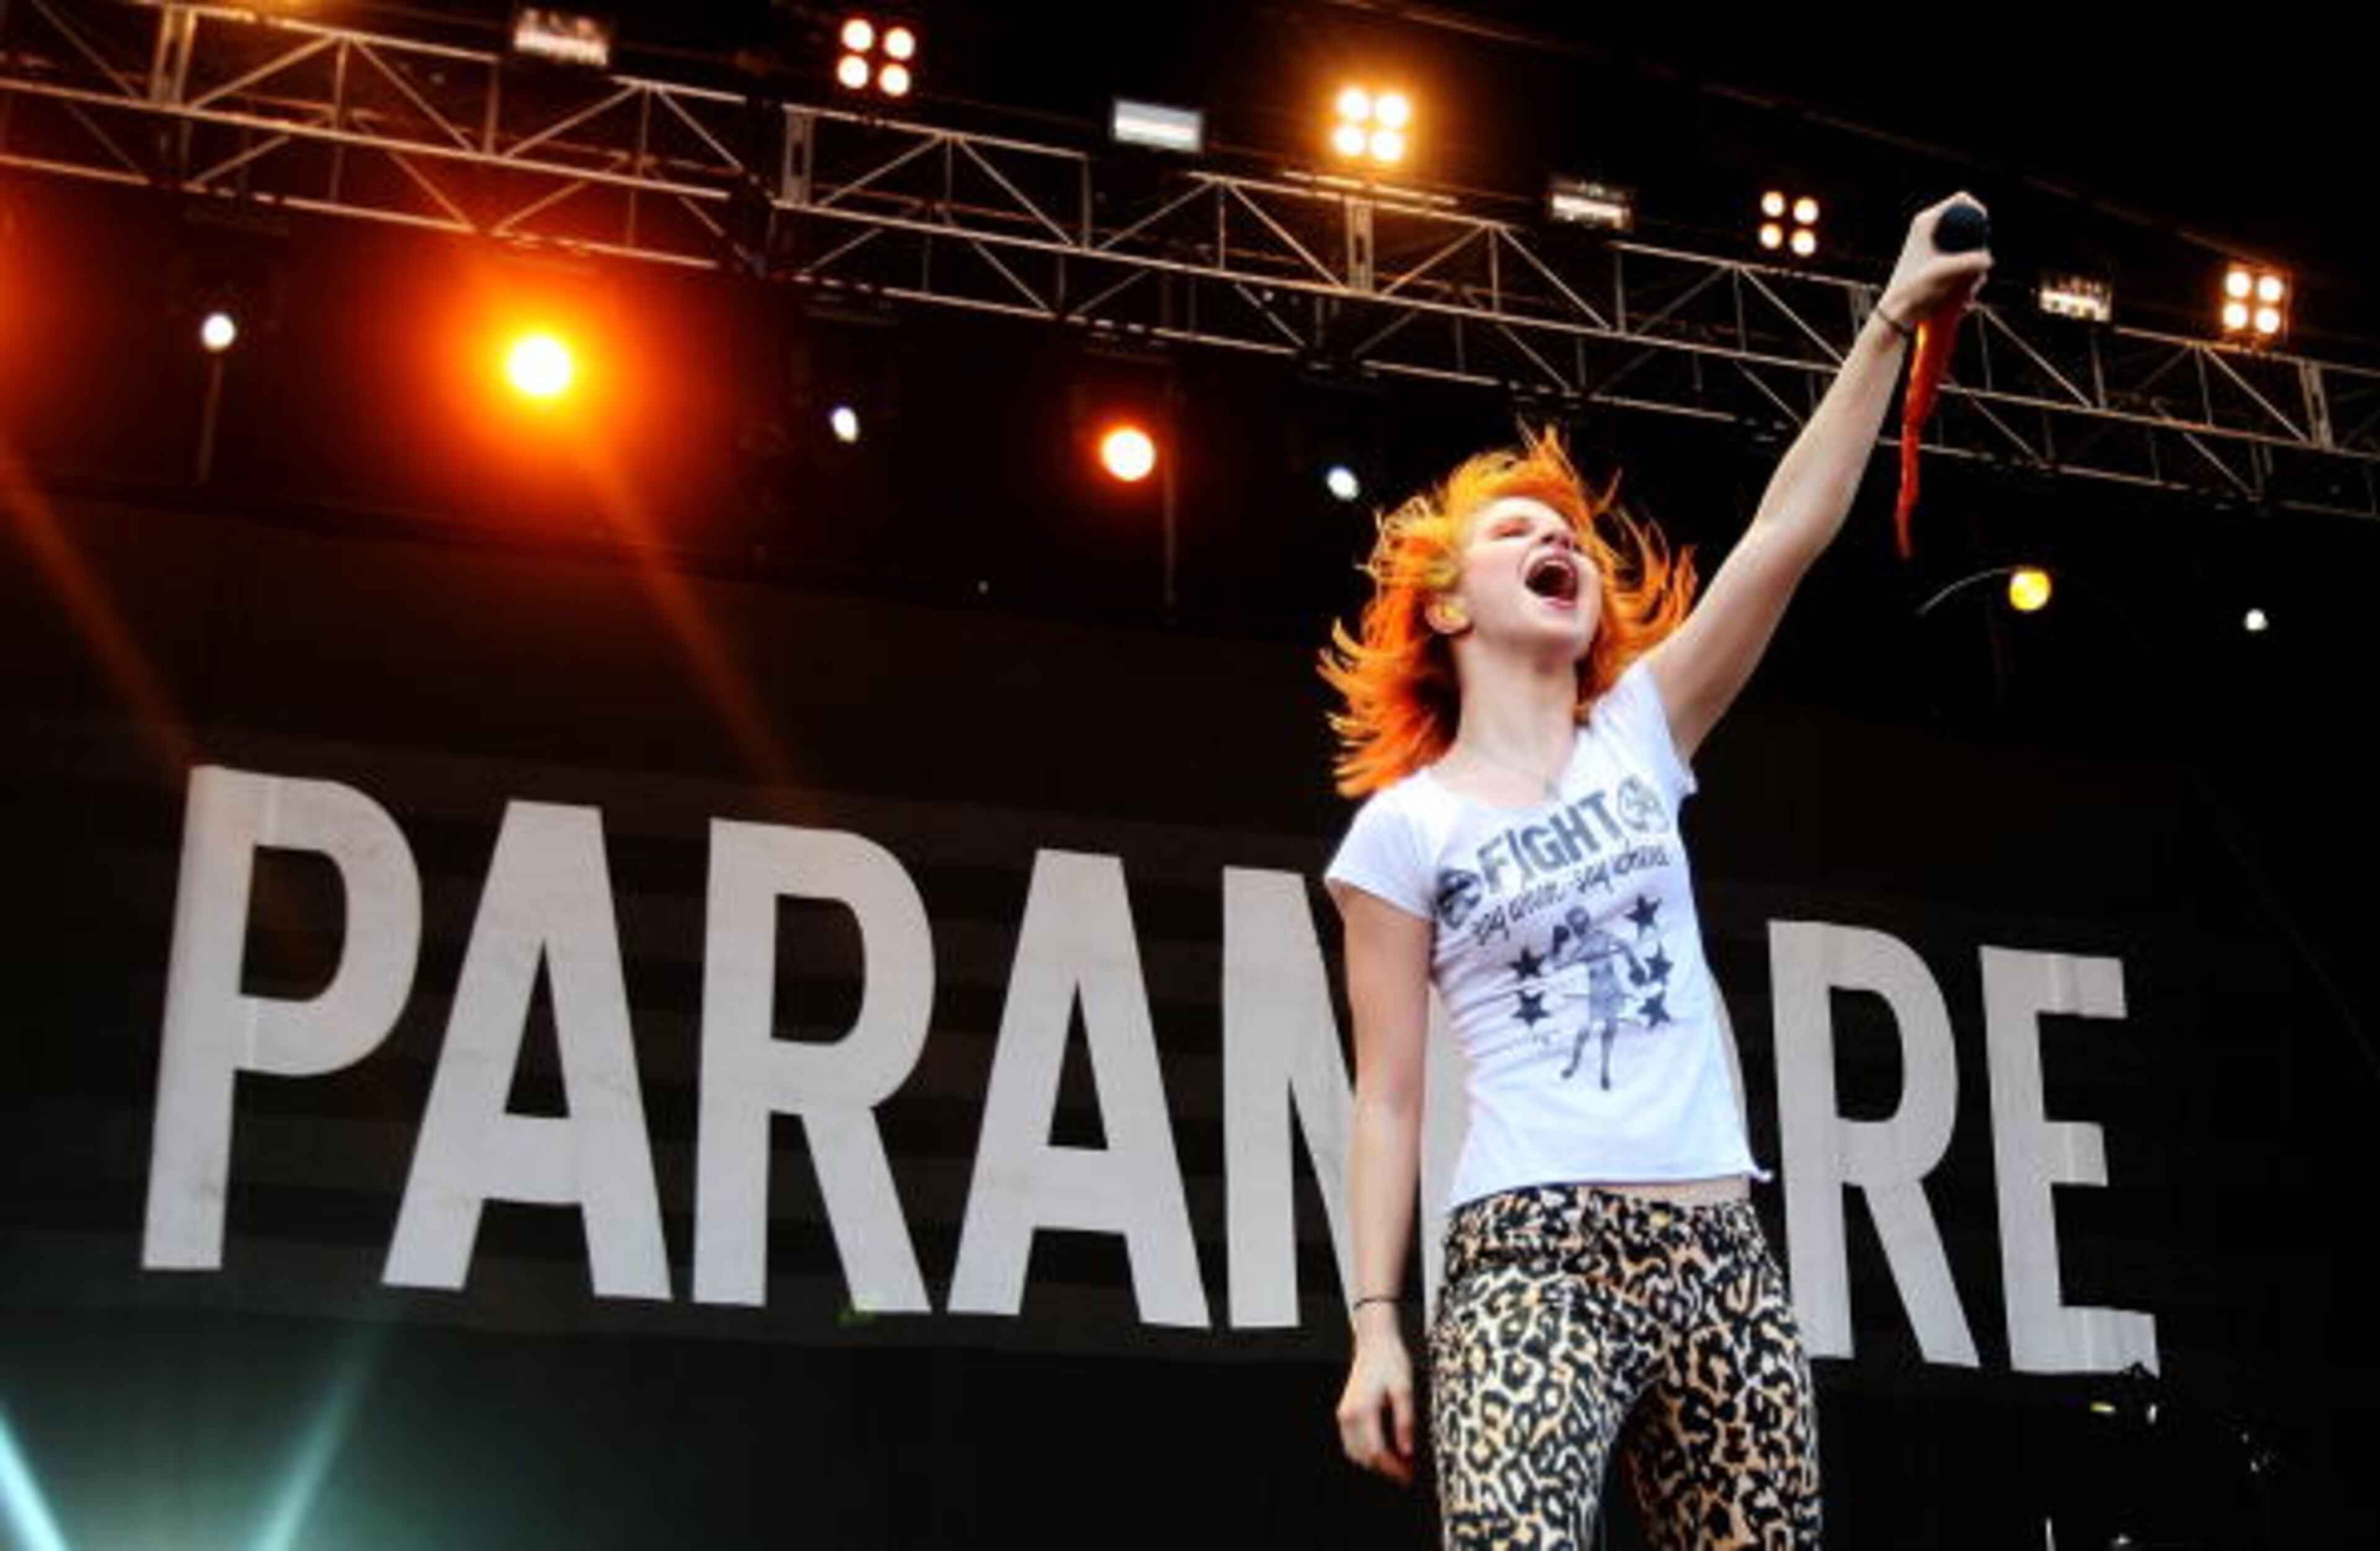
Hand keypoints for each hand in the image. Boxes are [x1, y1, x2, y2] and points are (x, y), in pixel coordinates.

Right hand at [1335, 1320, 1416, 1484]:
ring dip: (1375, 1462)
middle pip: (1364, 1456)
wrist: (1374, 1342)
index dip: (1394, 1468)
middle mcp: (1348, 1415)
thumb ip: (1405, 1422)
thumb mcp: (1405, 1390)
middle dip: (1386, 1469)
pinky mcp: (1344, 1413)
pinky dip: (1367, 1452)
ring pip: (1355, 1453)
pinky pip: (1352, 1442)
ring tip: (1399, 1464)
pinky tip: (1385, 1450)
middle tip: (1408, 1473)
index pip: (1376, 1452)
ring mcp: (1343, 1414)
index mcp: (1363, 1410)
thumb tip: (1407, 1452)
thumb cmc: (1391, 1361)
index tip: (1410, 1475)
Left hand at [1879, 192, 1992, 324]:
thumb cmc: (1912, 290)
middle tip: (1974, 268)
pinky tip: (1964, 295)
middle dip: (1979, 250)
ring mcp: (1939, 249)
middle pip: (1972, 229)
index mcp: (1926, 222)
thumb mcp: (1942, 273)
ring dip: (1975, 270)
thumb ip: (1968, 263)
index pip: (1962, 201)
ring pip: (1972, 251)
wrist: (1898, 313)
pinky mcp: (1943, 266)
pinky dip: (1970, 279)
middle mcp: (1933, 232)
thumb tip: (1988, 260)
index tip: (1984, 233)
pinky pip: (1967, 266)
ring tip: (1964, 289)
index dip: (1978, 212)